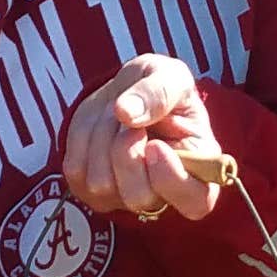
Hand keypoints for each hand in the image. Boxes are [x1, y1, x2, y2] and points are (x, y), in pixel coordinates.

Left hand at [61, 54, 231, 221]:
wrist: (124, 92)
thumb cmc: (158, 88)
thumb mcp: (169, 74)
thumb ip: (158, 91)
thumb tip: (127, 113)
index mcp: (200, 170)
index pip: (196, 202)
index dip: (172, 180)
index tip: (155, 145)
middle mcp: (164, 195)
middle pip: (139, 196)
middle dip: (126, 147)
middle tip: (131, 118)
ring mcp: (124, 199)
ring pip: (102, 184)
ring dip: (103, 137)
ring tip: (117, 117)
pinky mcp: (91, 192)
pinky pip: (76, 172)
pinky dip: (82, 139)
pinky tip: (100, 127)